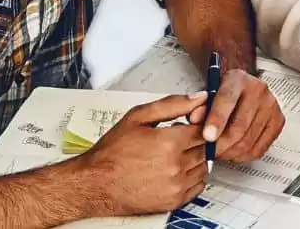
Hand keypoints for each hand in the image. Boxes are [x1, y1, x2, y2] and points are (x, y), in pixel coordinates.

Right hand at [75, 94, 207, 216]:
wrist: (95, 184)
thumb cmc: (111, 153)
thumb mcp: (137, 117)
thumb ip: (172, 104)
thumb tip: (199, 97)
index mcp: (170, 142)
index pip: (204, 128)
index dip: (198, 123)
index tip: (189, 124)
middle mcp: (176, 166)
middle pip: (205, 147)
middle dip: (194, 140)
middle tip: (175, 139)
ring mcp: (176, 185)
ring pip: (203, 166)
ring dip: (194, 158)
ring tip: (172, 155)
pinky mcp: (174, 201)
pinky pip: (198, 185)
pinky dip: (191, 177)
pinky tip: (175, 170)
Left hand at [196, 68, 284, 164]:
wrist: (242, 90)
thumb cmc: (222, 94)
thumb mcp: (207, 95)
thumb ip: (198, 106)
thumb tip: (194, 118)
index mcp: (238, 79)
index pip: (227, 100)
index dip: (216, 121)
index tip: (207, 137)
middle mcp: (258, 90)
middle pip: (239, 127)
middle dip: (221, 145)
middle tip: (208, 152)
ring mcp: (271, 106)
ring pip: (248, 141)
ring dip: (230, 152)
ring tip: (219, 152)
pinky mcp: (278, 121)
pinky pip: (259, 148)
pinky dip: (243, 156)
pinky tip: (233, 152)